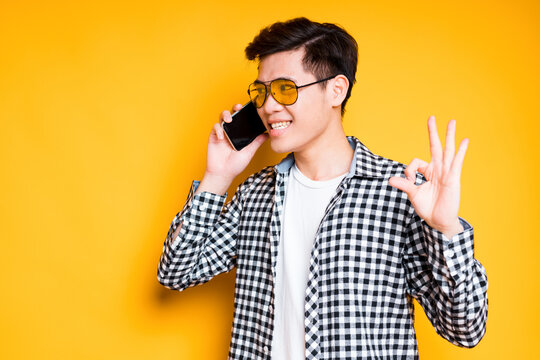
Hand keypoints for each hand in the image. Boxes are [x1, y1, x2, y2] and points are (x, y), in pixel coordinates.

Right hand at [196, 104, 267, 194]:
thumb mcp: (249, 152)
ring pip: (222, 117)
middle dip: (235, 108)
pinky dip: (218, 130)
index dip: (245, 112)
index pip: (243, 118)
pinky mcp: (213, 136)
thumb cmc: (236, 164)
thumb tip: (268, 134)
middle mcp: (231, 131)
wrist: (224, 173)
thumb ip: (257, 142)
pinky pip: (215, 128)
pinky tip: (222, 137)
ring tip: (229, 119)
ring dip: (225, 115)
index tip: (250, 108)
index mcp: (240, 133)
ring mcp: (222, 133)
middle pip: (233, 114)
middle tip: (239, 107)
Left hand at [388, 116, 468, 238]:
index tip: (408, 181)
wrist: (438, 221)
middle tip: (431, 117)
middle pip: (435, 147)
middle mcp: (438, 170)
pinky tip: (465, 141)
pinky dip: (461, 152)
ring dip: (449, 136)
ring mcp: (446, 173)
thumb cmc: (427, 207)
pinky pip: (457, 163)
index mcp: (428, 172)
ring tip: (451, 121)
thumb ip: (404, 185)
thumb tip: (390, 180)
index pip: (416, 162)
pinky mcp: (453, 179)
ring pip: (447, 151)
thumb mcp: (412, 194)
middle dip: (433, 132)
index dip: (409, 170)